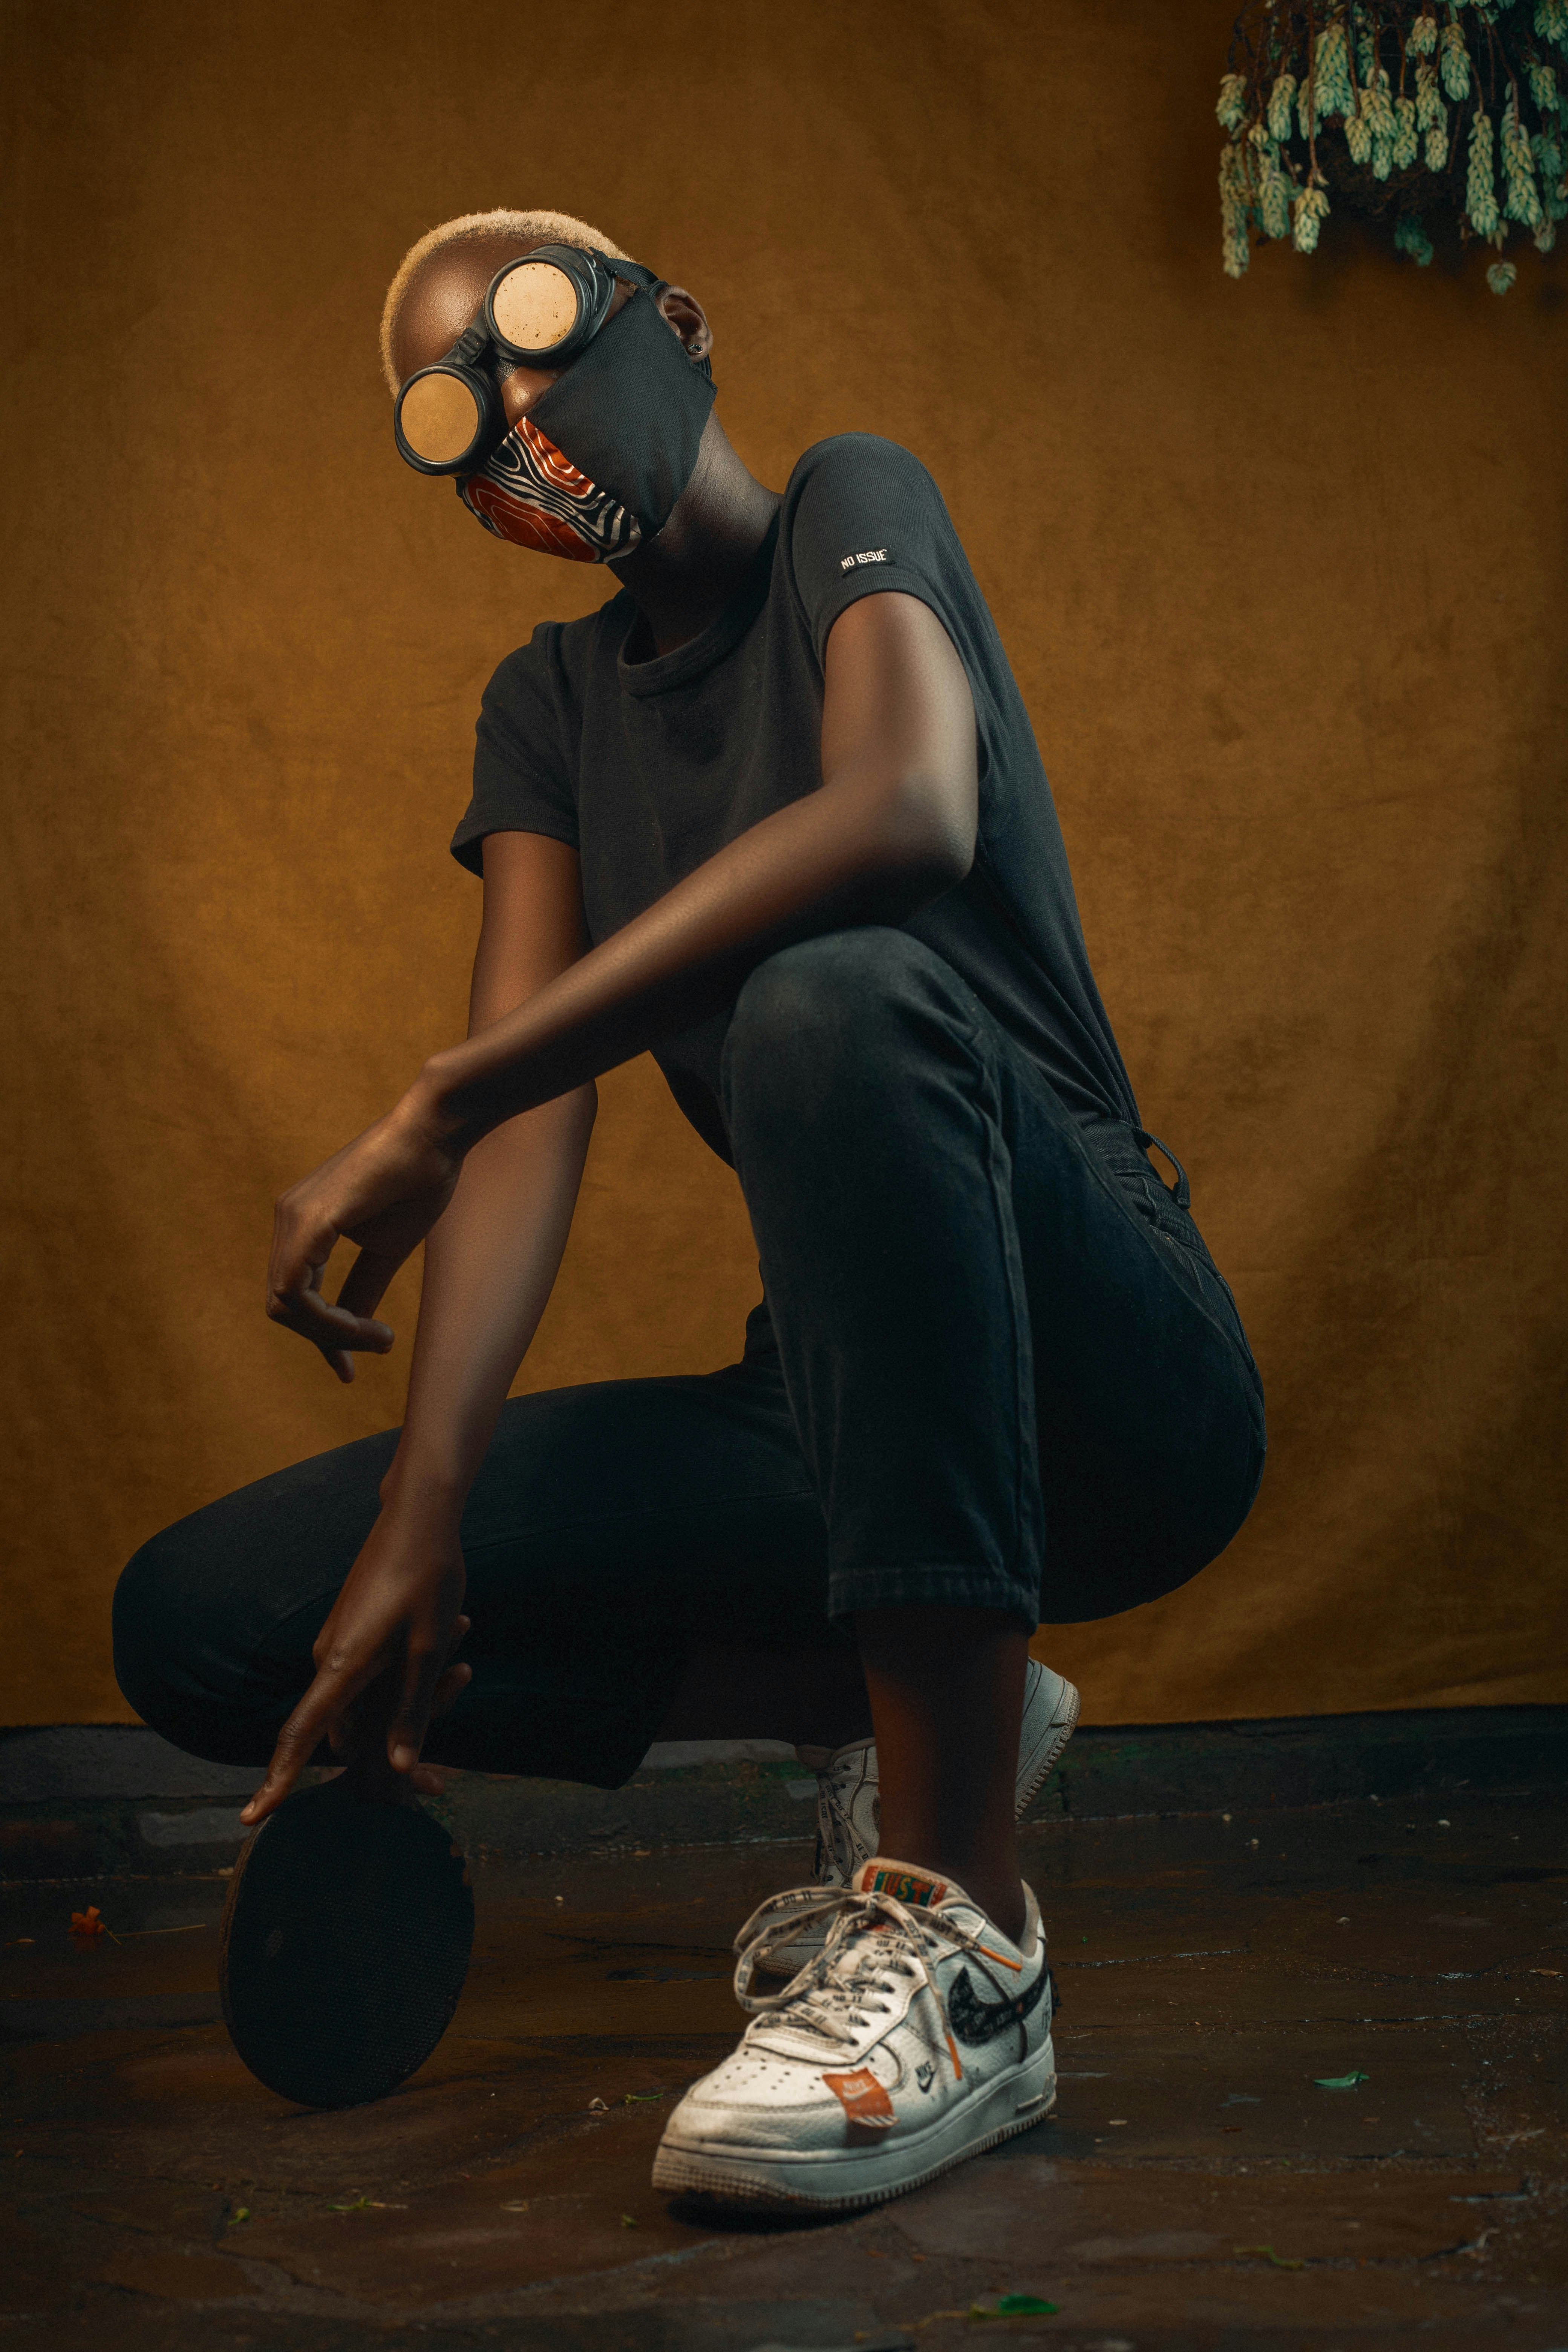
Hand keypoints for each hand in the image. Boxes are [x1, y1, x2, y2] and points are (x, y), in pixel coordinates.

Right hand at [241, 1488, 471, 1825]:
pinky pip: (376, 1674)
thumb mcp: (428, 1650)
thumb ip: (412, 1712)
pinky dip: (412, 1673)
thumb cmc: (427, 1581)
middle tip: (438, 1783)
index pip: (300, 1736)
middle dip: (390, 1750)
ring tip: (462, 1645)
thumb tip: (398, 1768)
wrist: (419, 1517)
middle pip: (348, 1729)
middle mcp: (330, 1660)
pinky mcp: (355, 1632)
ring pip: (370, 1701)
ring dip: (416, 1696)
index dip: (278, 1781)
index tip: (252, 1819)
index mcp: (341, 1668)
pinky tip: (456, 1629)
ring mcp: (341, 1644)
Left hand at [267, 1085, 462, 1381]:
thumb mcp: (386, 1251)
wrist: (435, 1135)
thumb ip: (361, 1290)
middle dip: (327, 1339)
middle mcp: (287, 1219)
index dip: (323, 1336)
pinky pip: (298, 1291)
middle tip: (377, 1346)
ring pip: (285, 1304)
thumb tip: (348, 1333)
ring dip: (333, 1334)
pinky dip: (331, 1321)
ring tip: (380, 1338)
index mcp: (303, 1224)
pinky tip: (368, 1328)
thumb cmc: (418, 1182)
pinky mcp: (309, 1220)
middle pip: (283, 1305)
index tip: (356, 1365)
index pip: (294, 1294)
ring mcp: (292, 1217)